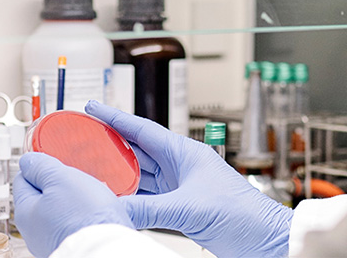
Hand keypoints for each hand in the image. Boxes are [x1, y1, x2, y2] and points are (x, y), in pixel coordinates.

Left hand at [13, 152, 132, 257]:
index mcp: (26, 212)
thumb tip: (28, 161)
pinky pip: (76, 223)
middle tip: (78, 176)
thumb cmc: (84, 217)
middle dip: (61, 183)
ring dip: (76, 200)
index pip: (23, 179)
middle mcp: (36, 230)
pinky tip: (99, 212)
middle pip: (44, 196)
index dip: (40, 165)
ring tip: (94, 195)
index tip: (54, 159)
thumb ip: (42, 167)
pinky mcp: (73, 243)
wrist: (107, 249)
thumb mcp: (60, 179)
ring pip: (62, 210)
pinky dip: (86, 215)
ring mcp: (54, 239)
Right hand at [86, 101, 292, 257]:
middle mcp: (182, 166)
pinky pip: (149, 198)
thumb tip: (113, 210)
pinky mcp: (183, 208)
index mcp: (186, 153)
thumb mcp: (189, 210)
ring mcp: (182, 187)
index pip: (143, 130)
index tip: (92, 107)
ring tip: (90, 167)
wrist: (266, 239)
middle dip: (110, 145)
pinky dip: (131, 198)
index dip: (115, 118)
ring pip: (142, 175)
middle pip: (138, 151)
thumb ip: (148, 210)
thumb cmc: (243, 215)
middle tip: (81, 140)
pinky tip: (115, 197)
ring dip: (118, 173)